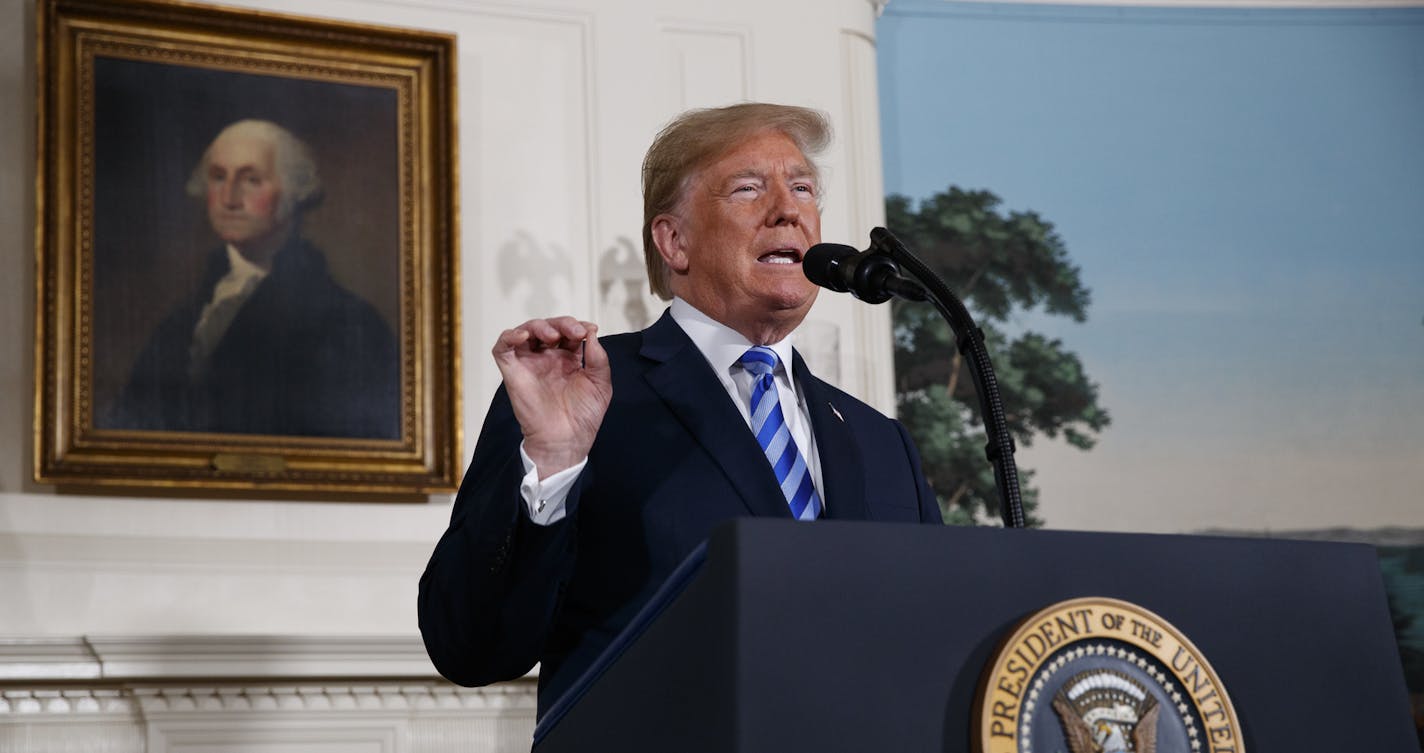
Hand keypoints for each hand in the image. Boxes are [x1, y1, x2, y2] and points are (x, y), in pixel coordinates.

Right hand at [492, 317, 611, 478]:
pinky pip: (502, 348)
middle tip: (576, 332)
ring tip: (553, 335)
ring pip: (526, 331)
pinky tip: (523, 336)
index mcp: (568, 360)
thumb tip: (592, 333)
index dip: (578, 326)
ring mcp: (529, 364)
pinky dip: (509, 336)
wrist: (566, 440)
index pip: (569, 332)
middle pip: (549, 327)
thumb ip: (598, 359)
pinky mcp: (513, 372)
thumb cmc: (583, 417)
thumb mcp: (600, 385)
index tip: (589, 330)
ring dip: (539, 326)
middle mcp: (548, 358)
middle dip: (563, 323)